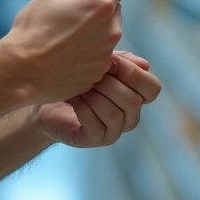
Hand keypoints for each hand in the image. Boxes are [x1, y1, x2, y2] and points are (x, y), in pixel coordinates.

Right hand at [0, 0, 130, 105]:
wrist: (21, 71)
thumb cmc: (33, 29)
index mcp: (100, 6)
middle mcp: (111, 31)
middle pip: (114, 8)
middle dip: (100, 2)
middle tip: (73, 5)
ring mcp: (107, 54)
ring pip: (108, 32)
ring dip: (96, 26)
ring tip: (66, 31)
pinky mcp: (99, 72)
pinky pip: (100, 53)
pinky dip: (90, 47)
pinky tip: (66, 49)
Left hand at [36, 51, 161, 147]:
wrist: (47, 101)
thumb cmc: (75, 79)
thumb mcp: (98, 64)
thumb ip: (121, 61)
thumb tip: (144, 65)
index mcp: (136, 96)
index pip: (153, 88)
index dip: (134, 73)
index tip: (109, 60)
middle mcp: (129, 117)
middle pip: (134, 101)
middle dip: (109, 83)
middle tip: (88, 73)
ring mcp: (114, 131)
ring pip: (115, 114)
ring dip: (94, 95)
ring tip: (80, 85)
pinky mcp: (95, 139)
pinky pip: (96, 125)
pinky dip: (83, 107)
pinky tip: (73, 97)